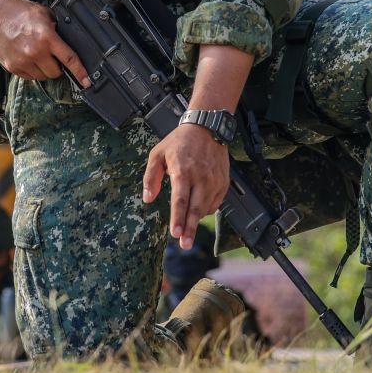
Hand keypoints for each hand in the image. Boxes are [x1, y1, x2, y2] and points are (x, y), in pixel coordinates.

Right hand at [0, 0, 88, 85]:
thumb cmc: (20, 12)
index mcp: (47, 38)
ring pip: (42, 77)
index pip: (69, 59)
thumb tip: (67, 40)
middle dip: (57, 67)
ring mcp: (22, 61)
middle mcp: (35, 52)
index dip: (80, 72)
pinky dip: (31, 70)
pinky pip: (28, 77)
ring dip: (44, 70)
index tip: (86, 82)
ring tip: (37, 55)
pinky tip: (27, 57)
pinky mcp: (12, 66)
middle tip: (51, 56)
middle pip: (55, 72)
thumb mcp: (45, 15)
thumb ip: (58, 29)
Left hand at [142, 123, 229, 248]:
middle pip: (195, 209)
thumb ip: (150, 177)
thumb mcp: (157, 154)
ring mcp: (214, 180)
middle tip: (185, 245)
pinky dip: (205, 209)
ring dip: (195, 219)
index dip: (178, 218)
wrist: (207, 128)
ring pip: (205, 208)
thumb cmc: (179, 142)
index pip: (180, 199)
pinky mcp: (223, 182)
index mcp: (182, 170)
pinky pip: (215, 203)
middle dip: (189, 228)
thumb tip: (148, 198)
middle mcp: (200, 177)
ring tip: (187, 225)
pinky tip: (197, 207)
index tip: (175, 233)